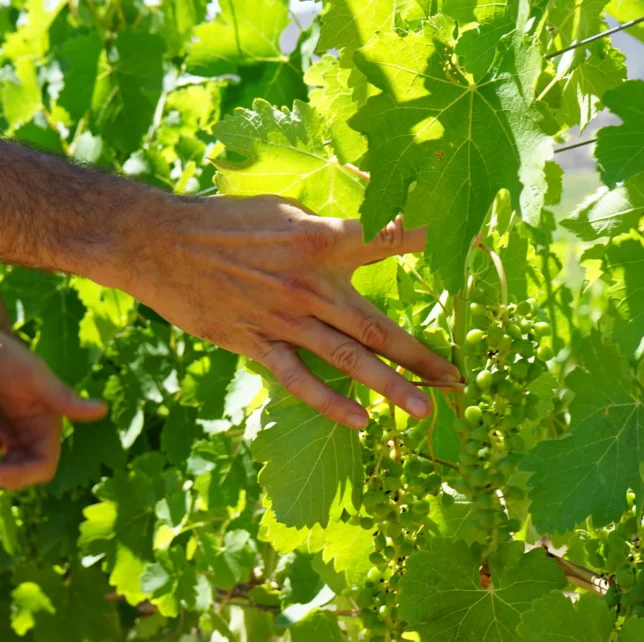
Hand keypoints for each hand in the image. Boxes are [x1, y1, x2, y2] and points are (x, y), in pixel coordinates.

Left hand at [0, 329, 107, 488]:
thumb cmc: (8, 354)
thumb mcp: (33, 376)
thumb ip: (65, 397)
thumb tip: (103, 410)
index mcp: (45, 426)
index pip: (42, 467)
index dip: (20, 476)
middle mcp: (27, 435)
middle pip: (18, 473)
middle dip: (3, 473)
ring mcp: (7, 435)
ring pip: (5, 466)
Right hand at [125, 195, 460, 428]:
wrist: (161, 243)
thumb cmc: (226, 221)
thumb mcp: (283, 208)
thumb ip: (327, 225)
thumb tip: (367, 229)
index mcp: (321, 239)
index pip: (390, 238)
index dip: (431, 239)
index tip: (472, 246)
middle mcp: (310, 284)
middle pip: (378, 325)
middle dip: (421, 354)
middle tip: (455, 379)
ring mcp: (284, 319)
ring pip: (347, 359)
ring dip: (389, 386)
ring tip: (423, 411)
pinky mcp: (256, 343)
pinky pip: (299, 380)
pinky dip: (330, 403)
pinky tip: (360, 421)